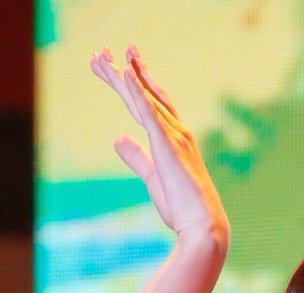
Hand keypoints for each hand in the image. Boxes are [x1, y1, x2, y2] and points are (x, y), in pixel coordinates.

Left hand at [90, 45, 228, 244]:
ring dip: (122, 75)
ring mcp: (173, 136)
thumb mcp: (152, 178)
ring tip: (101, 56)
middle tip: (100, 53)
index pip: (150, 104)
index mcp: (174, 140)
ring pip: (142, 98)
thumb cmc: (183, 208)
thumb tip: (117, 138)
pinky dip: (137, 92)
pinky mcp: (167, 145)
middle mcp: (176, 131)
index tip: (120, 65)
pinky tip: (126, 74)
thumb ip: (136, 156)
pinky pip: (149, 113)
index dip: (135, 83)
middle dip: (123, 71)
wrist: (203, 227)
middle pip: (144, 94)